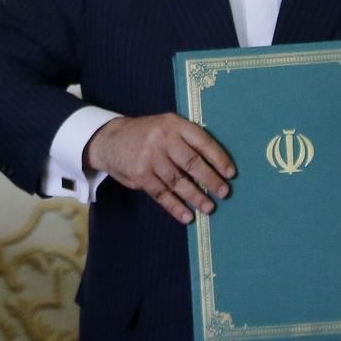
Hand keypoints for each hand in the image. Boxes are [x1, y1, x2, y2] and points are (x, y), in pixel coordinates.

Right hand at [84, 113, 234, 224]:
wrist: (110, 139)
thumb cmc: (146, 135)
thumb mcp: (165, 126)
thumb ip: (185, 139)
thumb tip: (214, 166)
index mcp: (174, 124)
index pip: (202, 142)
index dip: (219, 158)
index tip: (231, 173)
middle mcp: (162, 139)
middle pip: (192, 162)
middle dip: (210, 180)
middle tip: (224, 193)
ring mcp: (150, 158)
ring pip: (178, 181)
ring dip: (195, 197)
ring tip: (209, 208)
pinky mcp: (140, 175)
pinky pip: (161, 194)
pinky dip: (175, 207)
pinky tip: (186, 216)